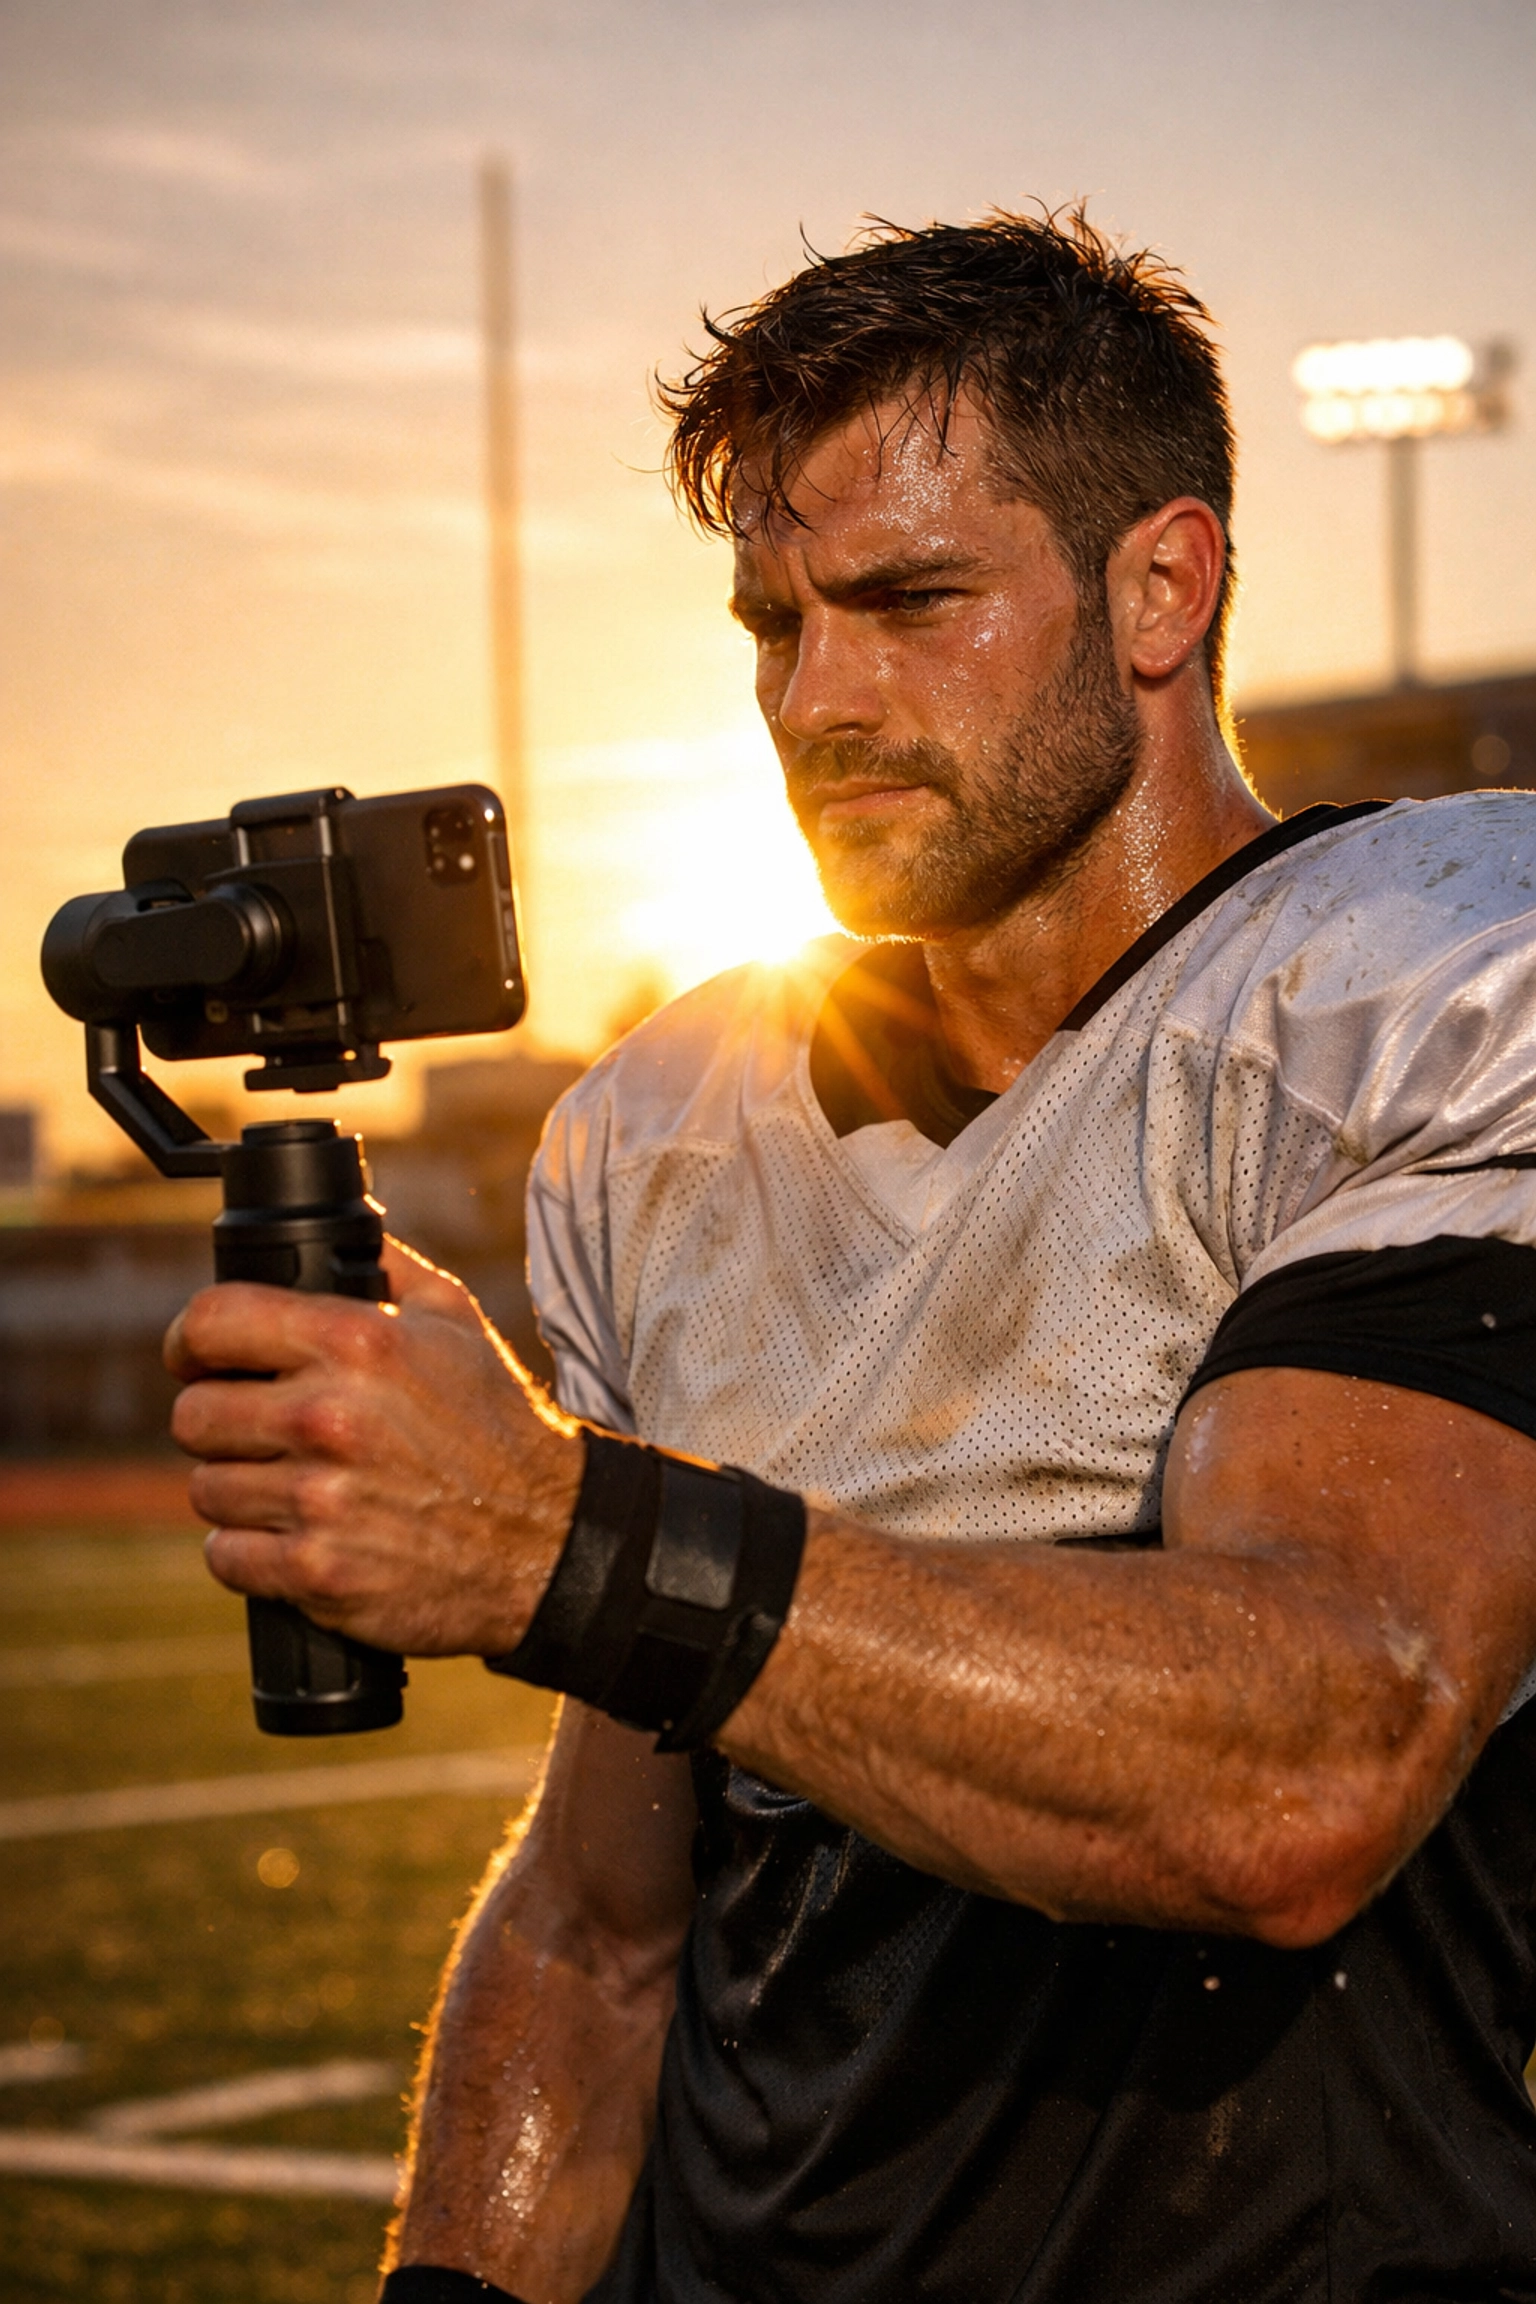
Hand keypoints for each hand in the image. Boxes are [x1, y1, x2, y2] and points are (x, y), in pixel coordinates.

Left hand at [164, 1238, 582, 1656]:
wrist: (545, 1538)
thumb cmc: (497, 1425)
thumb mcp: (455, 1321)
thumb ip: (386, 1267)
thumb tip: (339, 1229)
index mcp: (356, 1344)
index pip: (212, 1322)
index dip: (190, 1341)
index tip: (195, 1358)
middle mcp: (329, 1417)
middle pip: (194, 1415)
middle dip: (217, 1423)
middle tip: (252, 1432)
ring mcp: (320, 1500)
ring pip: (207, 1489)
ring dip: (237, 1490)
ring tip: (286, 1485)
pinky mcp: (318, 1571)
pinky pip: (228, 1555)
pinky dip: (250, 1551)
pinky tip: (292, 1536)